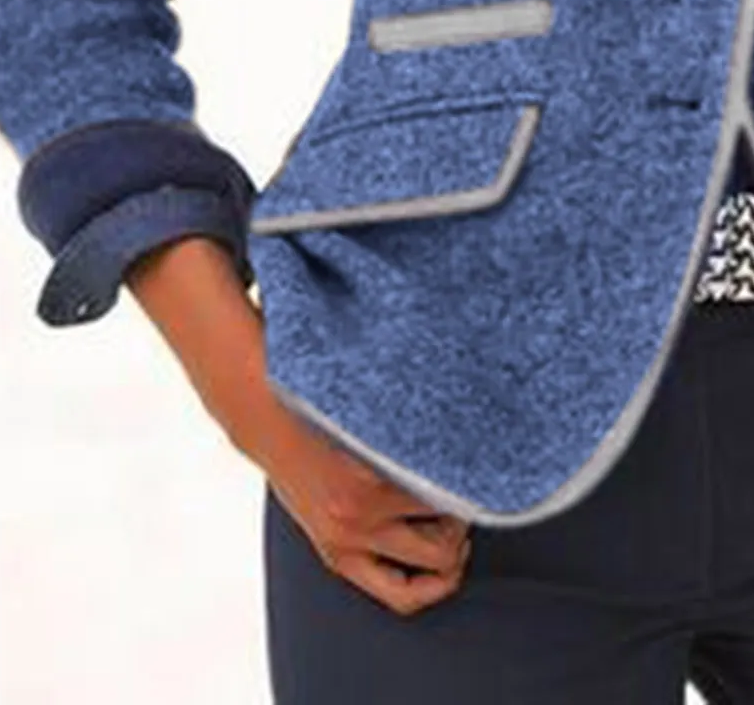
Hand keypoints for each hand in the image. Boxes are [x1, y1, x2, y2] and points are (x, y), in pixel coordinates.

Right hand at [124, 236, 472, 614]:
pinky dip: (431, 576)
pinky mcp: (338, 552)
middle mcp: (364, 496)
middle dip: (478, 487)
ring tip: (458, 484)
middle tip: (482, 452)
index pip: (460, 465)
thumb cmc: (307, 335)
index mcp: (371, 439)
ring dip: (456, 527)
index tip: (508, 428)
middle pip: (463, 516)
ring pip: (444, 558)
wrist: (246, 390)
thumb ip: (369, 240)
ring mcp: (350, 533)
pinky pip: (403, 591)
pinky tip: (443, 536)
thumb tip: (386, 162)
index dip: (492, 452)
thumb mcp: (345, 290)